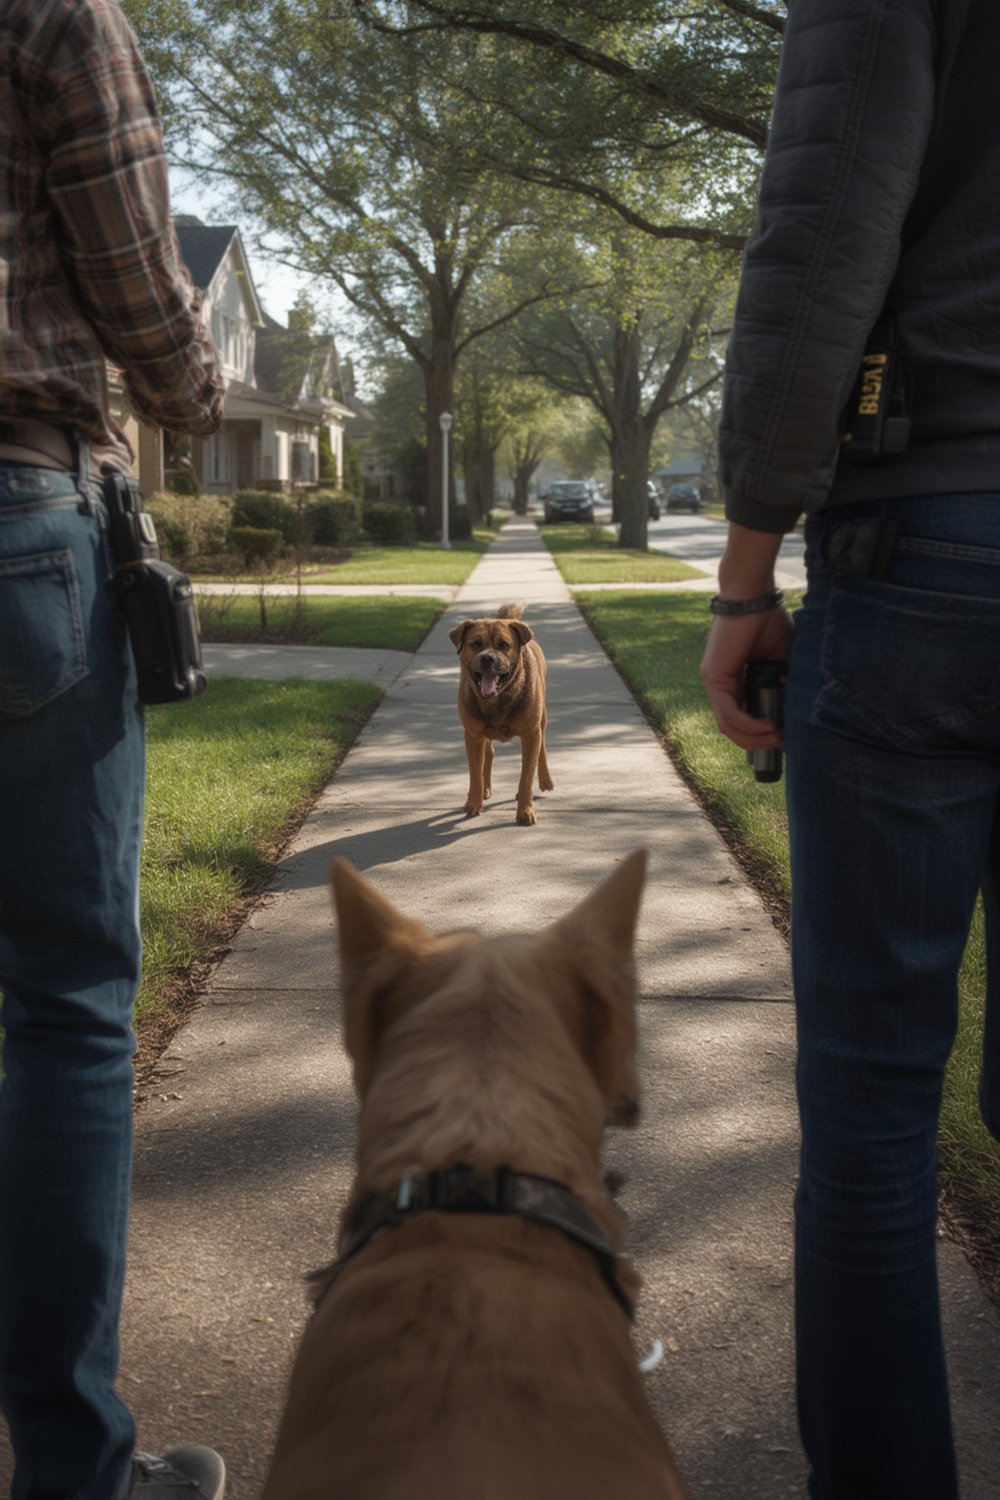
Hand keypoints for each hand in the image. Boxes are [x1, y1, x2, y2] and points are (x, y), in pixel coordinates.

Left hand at [700, 606, 793, 750]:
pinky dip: (748, 724)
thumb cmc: (768, 620)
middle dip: (757, 742)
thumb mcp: (781, 658)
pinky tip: (767, 727)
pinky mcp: (714, 677)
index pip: (741, 718)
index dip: (759, 733)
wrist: (754, 595)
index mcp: (733, 680)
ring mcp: (713, 681)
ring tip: (777, 739)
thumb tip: (796, 707)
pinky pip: (728, 713)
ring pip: (728, 726)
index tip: (783, 739)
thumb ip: (784, 680)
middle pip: (732, 728)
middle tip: (782, 745)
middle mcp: (719, 684)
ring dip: (754, 738)